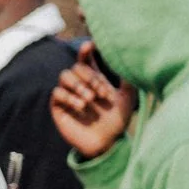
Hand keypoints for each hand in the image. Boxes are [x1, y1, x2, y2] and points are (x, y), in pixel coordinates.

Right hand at [49, 45, 132, 159]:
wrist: (108, 143)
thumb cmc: (118, 121)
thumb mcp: (127, 99)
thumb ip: (128, 81)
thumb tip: (130, 60)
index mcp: (96, 81)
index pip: (86, 60)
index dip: (86, 51)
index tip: (90, 45)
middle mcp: (81, 85)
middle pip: (77, 67)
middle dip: (89, 77)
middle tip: (101, 93)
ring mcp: (69, 95)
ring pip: (65, 76)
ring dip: (78, 85)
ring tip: (90, 100)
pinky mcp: (59, 107)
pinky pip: (57, 93)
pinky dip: (69, 97)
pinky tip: (81, 106)